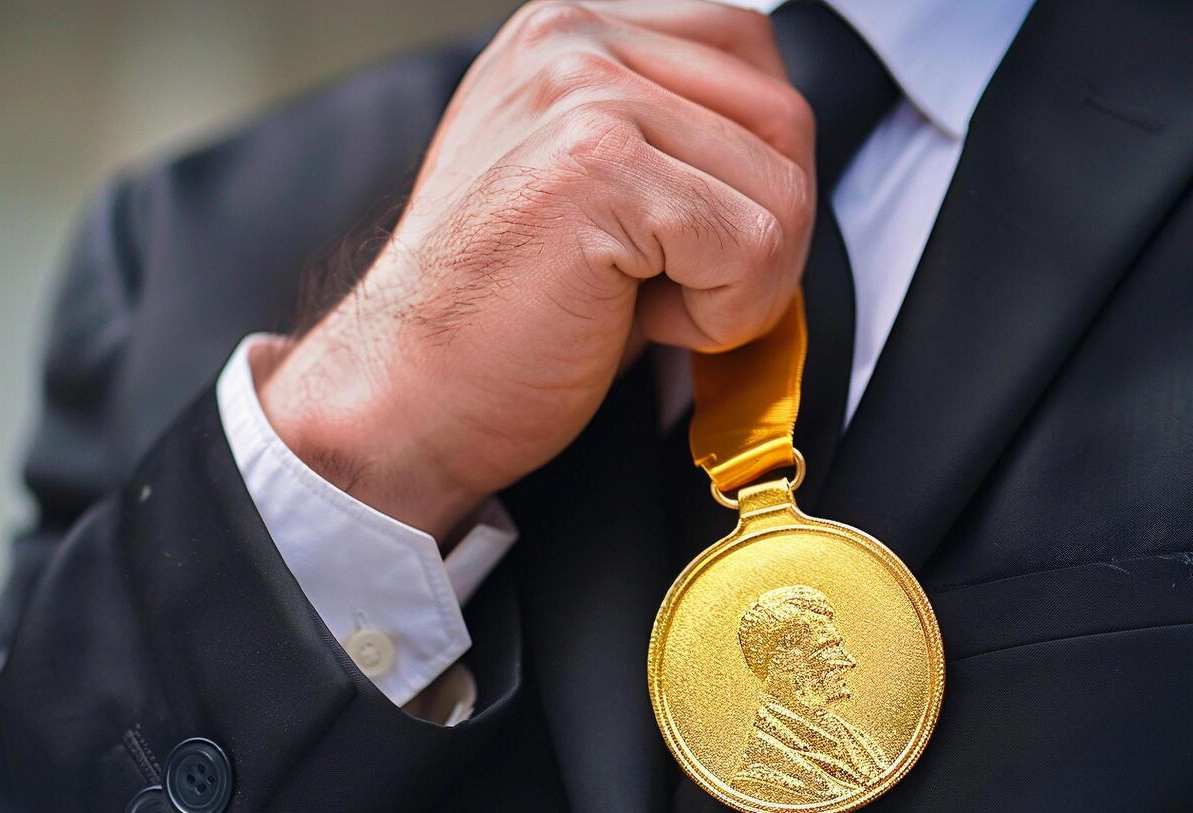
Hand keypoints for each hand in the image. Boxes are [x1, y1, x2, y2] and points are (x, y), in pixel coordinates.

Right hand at [258, 0, 814, 539]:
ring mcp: (581, 93)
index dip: (750, 169)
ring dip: (739, 282)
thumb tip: (783, 153)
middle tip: (672, 286)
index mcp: (572, 34)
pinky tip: (637, 322)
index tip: (680, 238)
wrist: (407, 396)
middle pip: (785, 118)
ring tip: (643, 303)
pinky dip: (721, 316)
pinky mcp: (596, 166)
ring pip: (783, 189)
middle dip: (759, 230)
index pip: (751, 55)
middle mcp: (573, 40)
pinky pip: (754, 245)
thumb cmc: (499, 315)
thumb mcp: (586, 189)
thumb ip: (669, 135)